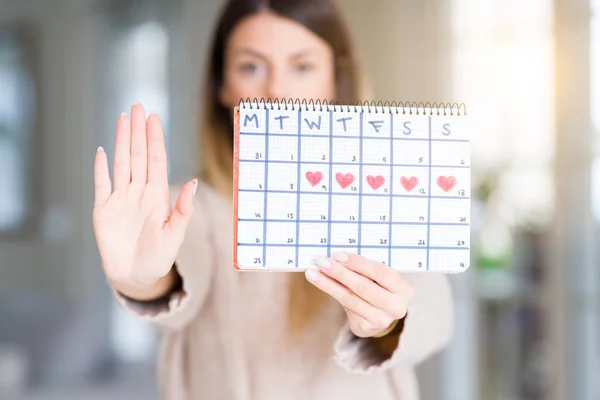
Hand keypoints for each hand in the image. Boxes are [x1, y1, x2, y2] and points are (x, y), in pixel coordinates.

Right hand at [93, 103, 195, 294]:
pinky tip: (102, 151)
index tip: (153, 118)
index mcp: (157, 196)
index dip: (154, 139)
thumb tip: (194, 183)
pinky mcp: (103, 210)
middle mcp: (139, 192)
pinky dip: (100, 168)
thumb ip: (183, 209)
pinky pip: (101, 184)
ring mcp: (120, 199)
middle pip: (138, 155)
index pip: (156, 160)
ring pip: (121, 163)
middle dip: (138, 131)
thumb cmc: (159, 257)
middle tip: (137, 107)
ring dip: (122, 141)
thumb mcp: (175, 234)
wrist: (137, 276)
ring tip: (123, 119)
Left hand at [305, 252, 414, 337]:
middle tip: (322, 262)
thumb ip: (366, 268)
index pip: (381, 273)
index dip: (358, 263)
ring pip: (350, 298)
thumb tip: (338, 255)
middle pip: (364, 287)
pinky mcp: (365, 326)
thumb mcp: (381, 277)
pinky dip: (330, 291)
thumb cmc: (380, 287)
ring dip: (328, 284)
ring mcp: (381, 319)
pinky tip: (319, 281)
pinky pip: (344, 306)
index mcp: (404, 289)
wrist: (381, 315)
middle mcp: (396, 306)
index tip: (338, 255)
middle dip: (340, 273)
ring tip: (313, 273)